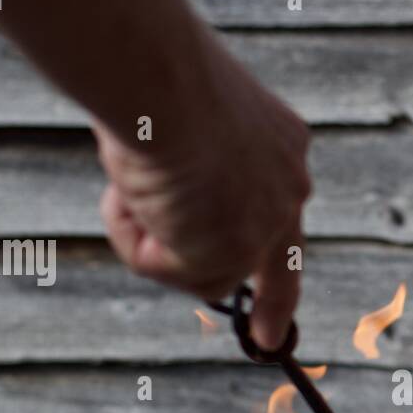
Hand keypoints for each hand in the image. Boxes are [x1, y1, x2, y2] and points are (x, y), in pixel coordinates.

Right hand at [94, 34, 311, 349]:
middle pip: (272, 261)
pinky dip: (131, 240)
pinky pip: (162, 268)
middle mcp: (287, 186)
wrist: (158, 74)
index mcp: (280, 144)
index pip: (284, 214)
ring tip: (127, 186)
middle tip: (270, 338)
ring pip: (201, 269)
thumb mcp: (176, 121)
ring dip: (149, 238)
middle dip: (273, 306)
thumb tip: (158, 201)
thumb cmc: (152, 76)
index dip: (278, 262)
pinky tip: (125, 193)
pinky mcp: (234, 249)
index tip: (280, 320)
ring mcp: (264, 222)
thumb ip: (185, 167)